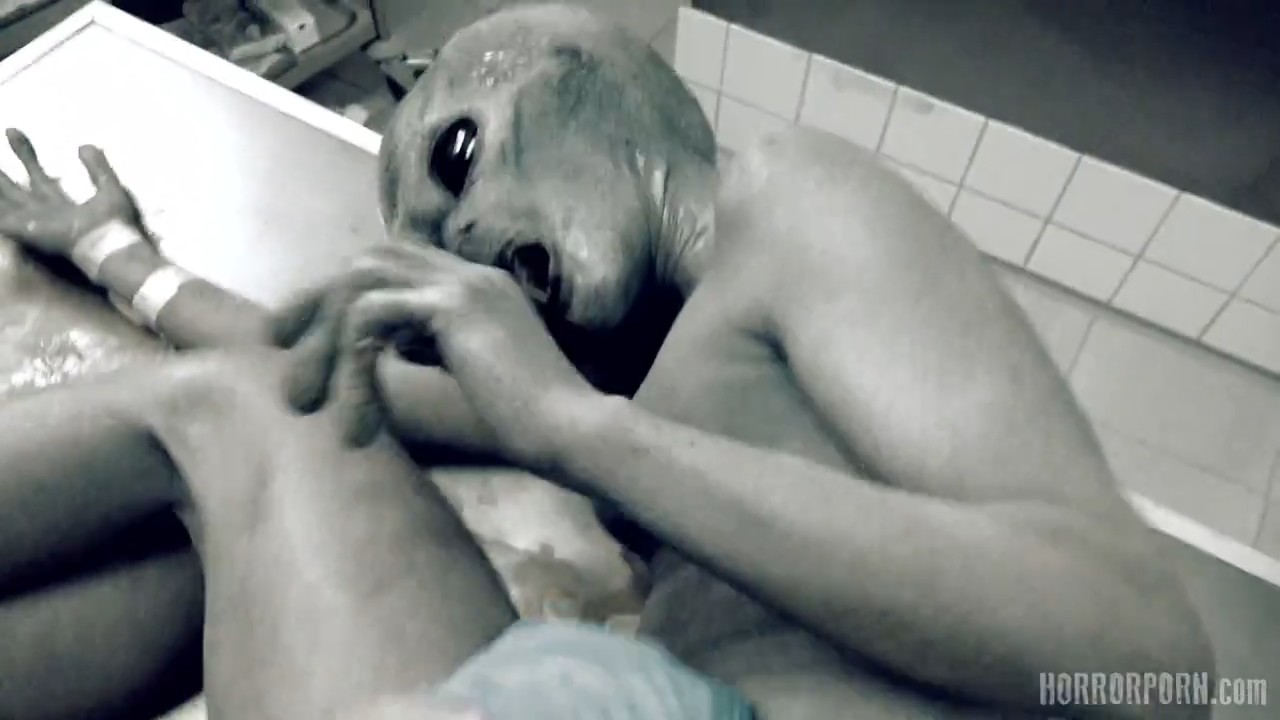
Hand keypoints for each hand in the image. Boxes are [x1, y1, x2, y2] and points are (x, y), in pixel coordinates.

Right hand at [0, 129, 140, 255]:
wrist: (110, 242)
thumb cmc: (113, 221)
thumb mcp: (108, 186)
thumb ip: (98, 167)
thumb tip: (84, 145)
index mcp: (57, 201)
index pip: (34, 171)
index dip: (23, 152)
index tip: (11, 129)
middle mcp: (40, 211)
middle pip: (12, 185)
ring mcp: (29, 220)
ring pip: (3, 198)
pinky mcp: (22, 229)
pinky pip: (0, 217)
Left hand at [273, 243, 596, 466]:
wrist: (575, 432)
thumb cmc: (535, 422)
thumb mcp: (473, 376)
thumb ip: (433, 352)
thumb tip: (388, 353)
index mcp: (479, 286)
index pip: (395, 265)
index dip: (344, 293)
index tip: (307, 337)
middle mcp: (470, 273)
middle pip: (368, 259)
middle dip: (314, 299)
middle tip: (274, 342)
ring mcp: (463, 283)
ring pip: (359, 284)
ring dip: (320, 341)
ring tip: (301, 400)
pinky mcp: (454, 307)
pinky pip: (372, 318)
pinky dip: (350, 367)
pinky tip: (354, 416)